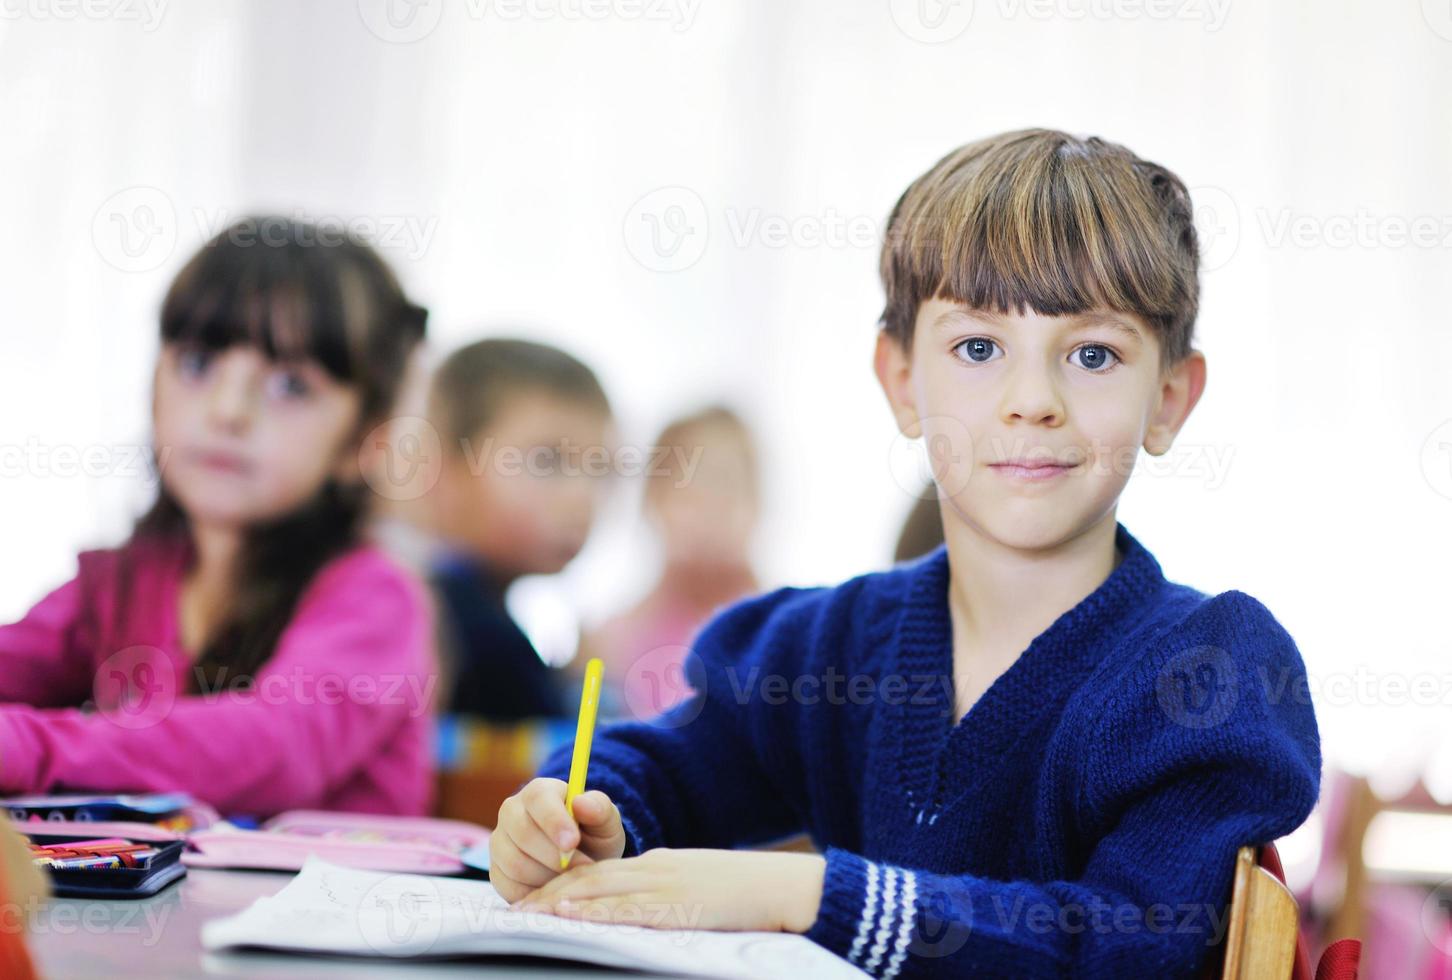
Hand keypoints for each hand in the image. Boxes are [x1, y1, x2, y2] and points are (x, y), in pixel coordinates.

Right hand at [490, 778, 625, 903]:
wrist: (582, 860)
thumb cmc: (593, 835)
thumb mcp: (605, 821)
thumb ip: (599, 808)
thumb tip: (581, 802)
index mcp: (539, 791)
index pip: (538, 799)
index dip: (554, 821)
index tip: (572, 843)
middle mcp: (512, 812)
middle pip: (523, 834)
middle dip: (554, 856)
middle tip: (582, 868)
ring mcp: (500, 842)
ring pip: (514, 863)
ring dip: (547, 877)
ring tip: (571, 878)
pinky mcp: (496, 871)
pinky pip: (508, 887)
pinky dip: (535, 893)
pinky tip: (554, 889)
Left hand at [513, 847, 826, 933]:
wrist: (783, 886)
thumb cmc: (747, 893)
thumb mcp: (699, 887)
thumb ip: (669, 893)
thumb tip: (642, 911)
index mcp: (660, 864)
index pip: (602, 872)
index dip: (566, 884)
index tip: (539, 899)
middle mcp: (656, 869)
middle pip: (591, 878)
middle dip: (550, 892)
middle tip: (517, 909)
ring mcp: (665, 884)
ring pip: (600, 889)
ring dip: (560, 901)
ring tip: (528, 912)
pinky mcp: (676, 904)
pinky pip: (626, 907)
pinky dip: (592, 910)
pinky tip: (569, 914)